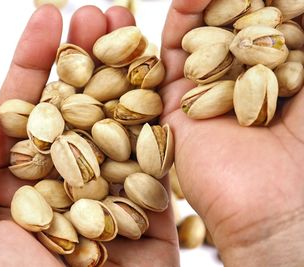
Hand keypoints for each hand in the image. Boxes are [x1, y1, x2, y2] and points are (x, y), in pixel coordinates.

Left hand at [0, 5, 178, 266]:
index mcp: (20, 183)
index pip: (26, 109)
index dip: (32, 61)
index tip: (45, 17)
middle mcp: (66, 181)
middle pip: (76, 107)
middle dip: (85, 55)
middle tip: (97, 9)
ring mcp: (111, 193)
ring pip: (118, 123)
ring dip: (125, 75)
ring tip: (133, 28)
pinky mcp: (151, 213)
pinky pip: (158, 162)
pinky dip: (161, 120)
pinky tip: (164, 80)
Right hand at [160, 1, 303, 265]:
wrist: (280, 209)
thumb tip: (290, 1)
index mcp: (281, 71)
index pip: (268, 17)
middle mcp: (241, 78)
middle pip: (230, 21)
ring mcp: (207, 90)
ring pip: (198, 32)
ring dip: (200, 3)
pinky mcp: (177, 103)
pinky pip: (171, 56)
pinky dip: (179, 22)